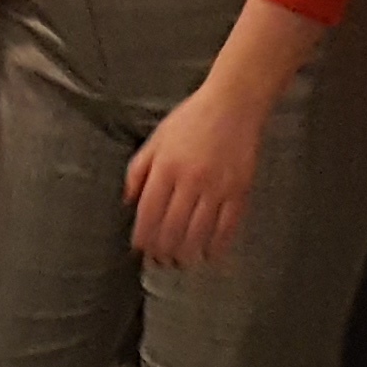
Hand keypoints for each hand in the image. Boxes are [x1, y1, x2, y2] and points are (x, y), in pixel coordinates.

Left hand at [125, 74, 273, 267]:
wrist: (233, 104)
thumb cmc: (191, 119)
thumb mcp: (156, 139)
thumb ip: (138, 170)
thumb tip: (128, 201)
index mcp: (165, 167)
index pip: (148, 213)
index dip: (142, 237)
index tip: (139, 248)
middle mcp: (189, 180)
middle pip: (171, 229)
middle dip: (162, 251)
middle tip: (159, 260)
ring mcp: (216, 187)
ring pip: (197, 233)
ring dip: (185, 254)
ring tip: (179, 261)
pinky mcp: (238, 191)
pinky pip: (226, 228)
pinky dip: (215, 246)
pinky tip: (207, 255)